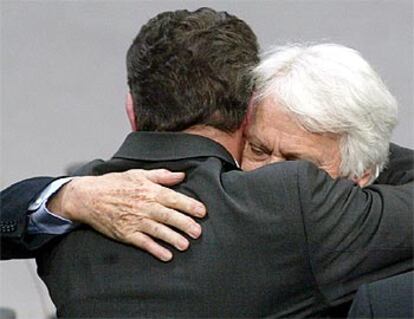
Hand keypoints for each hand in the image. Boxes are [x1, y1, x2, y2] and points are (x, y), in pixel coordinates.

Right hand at [47, 169, 205, 260]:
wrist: (88, 197)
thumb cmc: (114, 184)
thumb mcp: (139, 174)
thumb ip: (162, 176)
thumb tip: (181, 175)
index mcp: (150, 191)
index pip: (174, 199)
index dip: (190, 205)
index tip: (202, 211)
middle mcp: (145, 206)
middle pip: (169, 216)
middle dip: (186, 224)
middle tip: (198, 232)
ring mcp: (135, 221)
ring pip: (159, 231)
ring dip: (173, 238)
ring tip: (185, 245)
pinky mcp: (126, 233)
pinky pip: (144, 243)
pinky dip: (155, 250)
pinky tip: (166, 255)